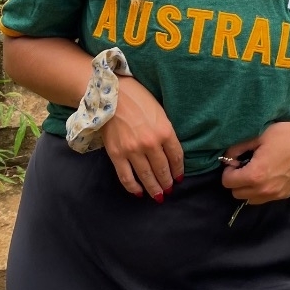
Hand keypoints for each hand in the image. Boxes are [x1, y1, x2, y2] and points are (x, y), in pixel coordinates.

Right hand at [101, 77, 184, 200]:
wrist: (110, 94)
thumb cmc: (138, 98)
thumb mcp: (160, 111)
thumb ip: (165, 131)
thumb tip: (169, 149)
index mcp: (165, 131)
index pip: (176, 157)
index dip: (179, 170)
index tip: (179, 177)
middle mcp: (150, 144)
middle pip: (162, 169)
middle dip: (167, 182)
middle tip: (169, 190)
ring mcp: (132, 151)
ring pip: (146, 177)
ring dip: (154, 189)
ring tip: (158, 196)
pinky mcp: (116, 154)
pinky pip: (126, 177)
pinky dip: (133, 188)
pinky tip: (139, 193)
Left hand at [220, 115, 289, 203]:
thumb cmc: (284, 135)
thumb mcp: (258, 137)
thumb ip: (238, 148)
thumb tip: (227, 158)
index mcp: (255, 175)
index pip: (227, 182)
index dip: (229, 170)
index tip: (236, 161)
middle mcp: (264, 190)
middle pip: (236, 194)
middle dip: (236, 180)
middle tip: (245, 166)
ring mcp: (275, 194)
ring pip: (250, 199)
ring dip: (248, 188)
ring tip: (256, 172)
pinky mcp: (285, 195)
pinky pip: (264, 198)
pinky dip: (261, 190)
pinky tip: (269, 175)